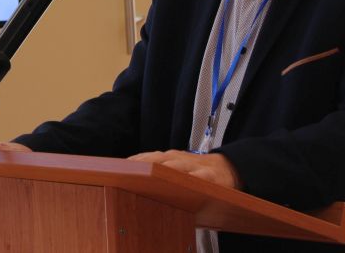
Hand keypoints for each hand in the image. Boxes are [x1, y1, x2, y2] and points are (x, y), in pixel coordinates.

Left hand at [127, 150, 241, 189]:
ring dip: (162, 171)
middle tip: (127, 171)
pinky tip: (180, 186)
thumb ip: (157, 172)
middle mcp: (179, 159)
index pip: (147, 158)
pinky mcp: (209, 177)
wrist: (227, 167)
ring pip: (175, 167)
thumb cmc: (195, 171)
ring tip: (147, 177)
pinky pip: (198, 178)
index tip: (117, 168)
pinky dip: (189, 181)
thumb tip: (129, 184)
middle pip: (157, 159)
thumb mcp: (175, 169)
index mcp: (168, 158)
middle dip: (142, 165)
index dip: (133, 162)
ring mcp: (194, 167)